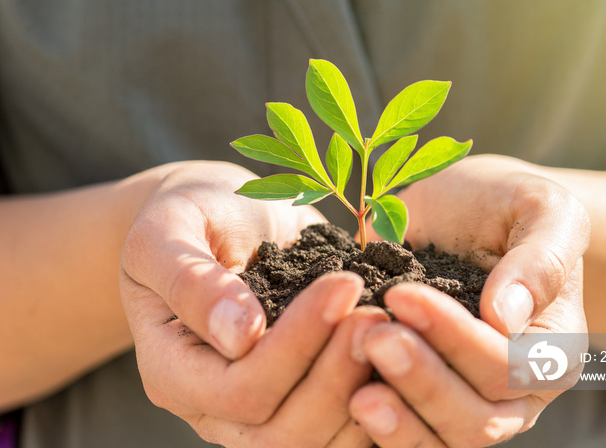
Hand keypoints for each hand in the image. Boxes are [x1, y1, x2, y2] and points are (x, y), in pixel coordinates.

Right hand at [120, 161, 382, 445]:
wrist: (221, 219)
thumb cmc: (191, 215)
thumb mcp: (169, 231)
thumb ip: (191, 280)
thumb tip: (242, 335)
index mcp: (171, 368)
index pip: (239, 389)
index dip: (296, 345)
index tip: (343, 286)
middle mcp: (212, 404)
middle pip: (282, 431)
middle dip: (337, 374)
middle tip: (377, 316)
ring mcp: (257, 408)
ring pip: (316, 441)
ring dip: (364, 392)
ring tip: (395, 331)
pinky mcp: (296, 395)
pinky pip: (339, 427)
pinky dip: (377, 400)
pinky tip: (402, 356)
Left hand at [351, 154, 589, 446]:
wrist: (463, 213)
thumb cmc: (507, 207)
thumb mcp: (541, 209)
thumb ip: (540, 259)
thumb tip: (507, 317)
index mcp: (551, 349)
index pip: (509, 366)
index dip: (456, 337)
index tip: (403, 295)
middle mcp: (513, 391)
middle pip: (476, 420)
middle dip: (423, 382)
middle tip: (374, 337)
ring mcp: (465, 401)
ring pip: (440, 441)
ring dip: (398, 421)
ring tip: (355, 391)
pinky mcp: (421, 401)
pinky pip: (405, 433)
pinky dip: (378, 428)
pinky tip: (345, 401)